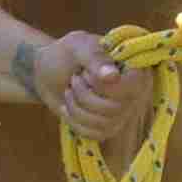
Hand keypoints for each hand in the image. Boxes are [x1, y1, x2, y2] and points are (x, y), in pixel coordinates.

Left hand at [26, 31, 146, 151]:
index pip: (134, 86)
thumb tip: (113, 77)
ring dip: (76, 106)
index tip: (85, 72)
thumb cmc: (65, 54)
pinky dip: (74, 120)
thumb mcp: (78, 47)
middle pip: (114, 108)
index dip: (104, 85)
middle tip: (73, 79)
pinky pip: (94, 134)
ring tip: (70, 91)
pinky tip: (69, 107)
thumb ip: (95, 58)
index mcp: (134, 69)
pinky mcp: (108, 128)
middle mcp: (134, 93)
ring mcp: (122, 113)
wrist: (46, 72)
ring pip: (104, 123)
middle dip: (83, 94)